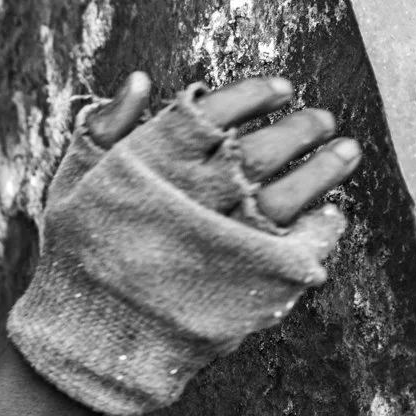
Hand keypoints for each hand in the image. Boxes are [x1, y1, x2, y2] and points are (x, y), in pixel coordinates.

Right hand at [5, 71, 357, 415]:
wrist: (88, 337)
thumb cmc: (78, 255)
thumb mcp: (71, 184)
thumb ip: (102, 129)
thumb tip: (142, 79)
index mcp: (149, 165)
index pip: (215, 111)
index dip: (253, 94)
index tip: (279, 88)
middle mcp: (193, 196)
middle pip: (264, 147)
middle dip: (300, 127)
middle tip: (320, 118)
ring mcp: (226, 239)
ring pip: (293, 191)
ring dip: (326, 167)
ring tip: (345, 152)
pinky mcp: (249, 282)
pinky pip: (304, 246)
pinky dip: (323, 226)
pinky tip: (329, 214)